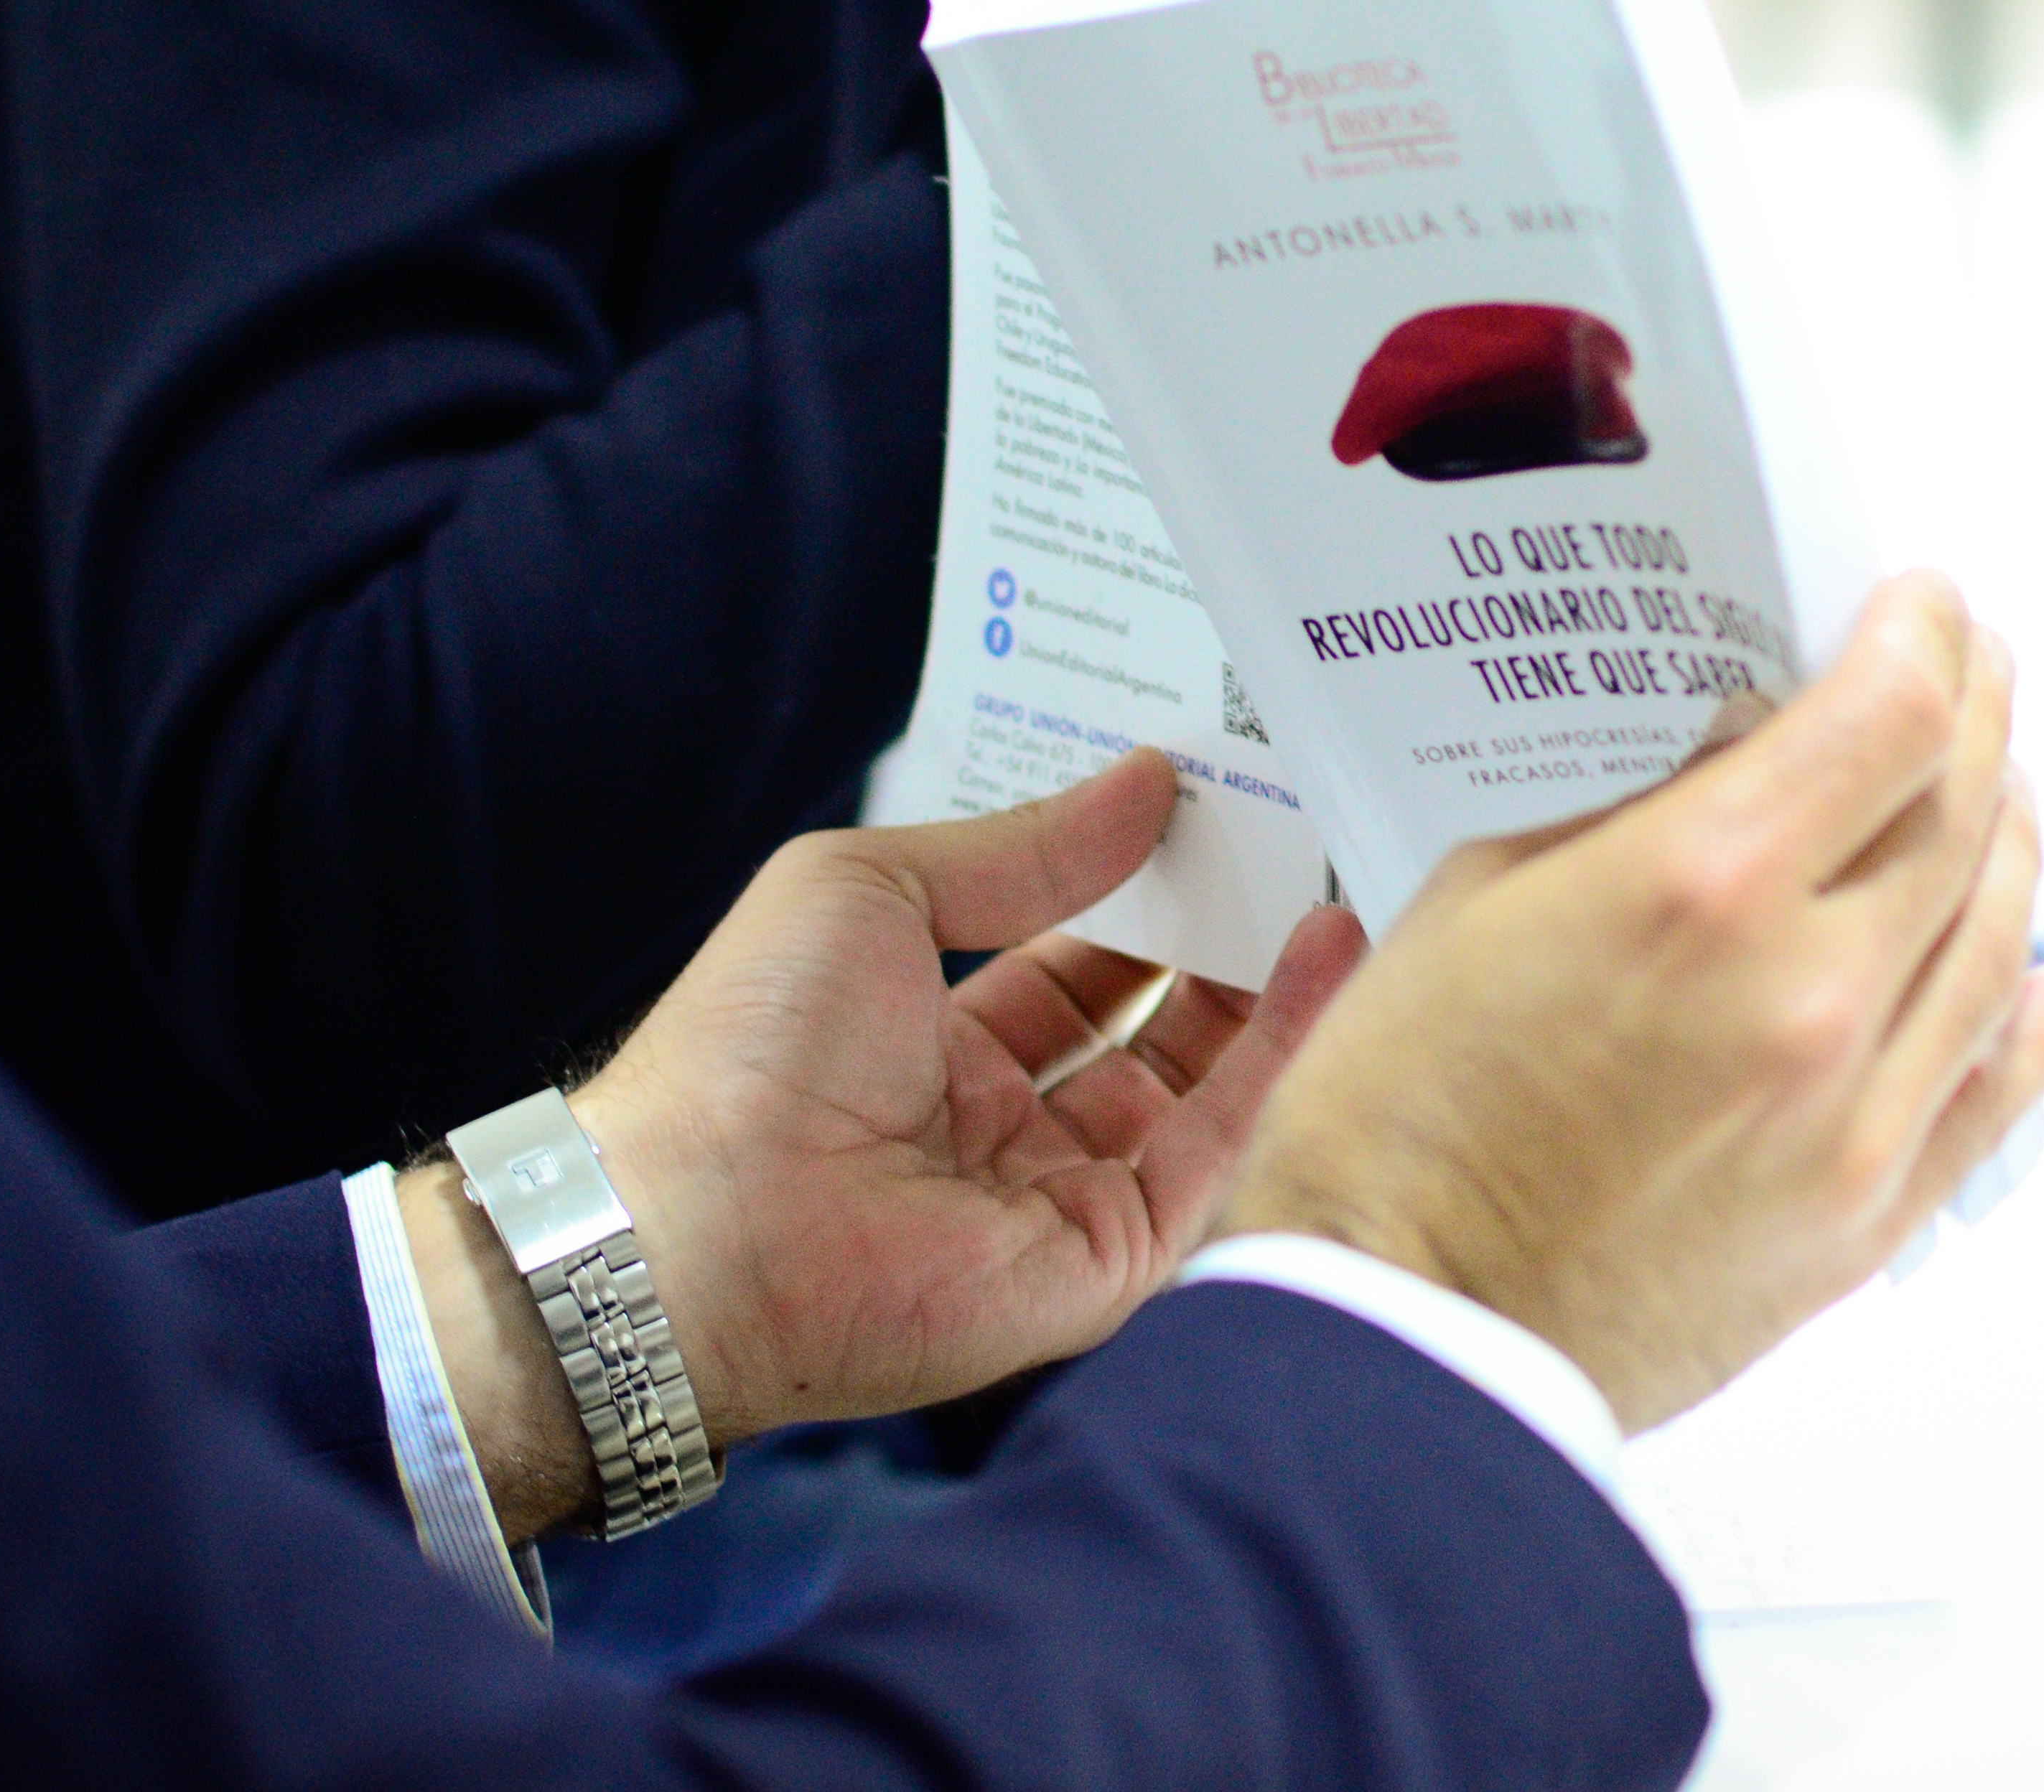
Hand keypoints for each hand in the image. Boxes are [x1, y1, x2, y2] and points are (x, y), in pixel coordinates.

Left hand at [404, 750, 1366, 1539]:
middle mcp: (1006, 1130)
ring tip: (1339, 896)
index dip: (1147, 897)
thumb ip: (1024, 846)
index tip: (1221, 826)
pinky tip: (1326, 966)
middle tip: (1300, 859)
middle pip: (1153, 1032)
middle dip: (1227, 949)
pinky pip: (1217, 1157)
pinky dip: (1280, 1063)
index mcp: (934, 1046)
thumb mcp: (875, 887)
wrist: (704, 1224)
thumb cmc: (747, 1046)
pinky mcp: (1108, 1261)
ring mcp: (1061, 1201)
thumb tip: (1146, 782)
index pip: (1078, 968)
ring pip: (1201, 1094)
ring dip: (1273, 1000)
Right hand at [1219, 574, 2043, 1430]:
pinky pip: (1994, 1088)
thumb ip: (1623, 807)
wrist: (1402, 1336)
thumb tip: (1731, 743)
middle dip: (1976, 712)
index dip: (1926, 633)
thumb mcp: (1473, 896)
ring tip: (1994, 792)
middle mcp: (1809, 990)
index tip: (1924, 603)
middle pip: (1961, 807)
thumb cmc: (1399, 1121)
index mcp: (1705, 887)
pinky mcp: (1866, 1217)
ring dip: (2009, 841)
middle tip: (1968, 669)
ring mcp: (1854, 1111)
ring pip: (1999, 935)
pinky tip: (2040, 973)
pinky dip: (2029, 1012)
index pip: (1891, 712)